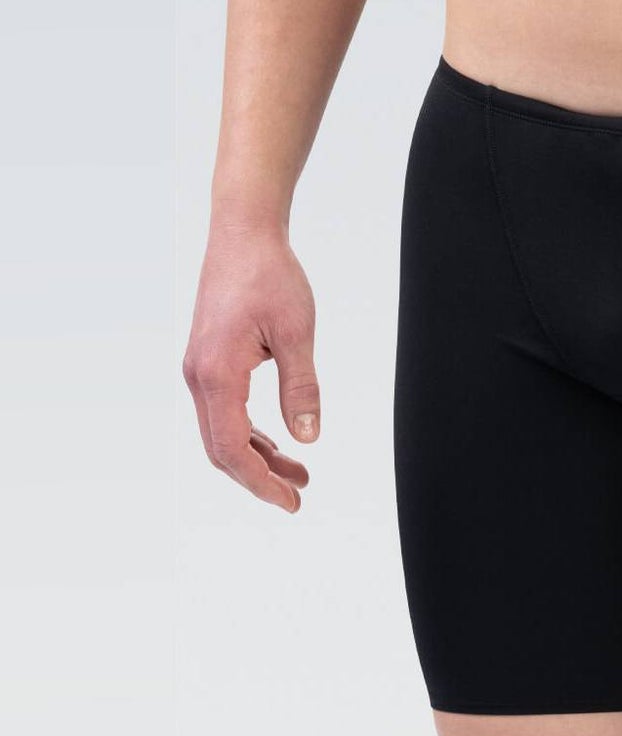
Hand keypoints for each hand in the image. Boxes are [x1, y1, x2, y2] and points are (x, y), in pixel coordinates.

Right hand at [183, 221, 319, 510]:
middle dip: (258, 478)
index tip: (290, 501)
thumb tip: (308, 437)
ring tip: (299, 474)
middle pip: (221, 448)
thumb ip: (302, 388)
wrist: (243, 233)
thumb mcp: (297, 333)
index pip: (232, 448)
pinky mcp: (209, 361)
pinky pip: (224, 411)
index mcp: (217, 374)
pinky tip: (278, 443)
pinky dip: (250, 433)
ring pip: (222, 431)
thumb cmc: (269, 275)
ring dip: (258, 457)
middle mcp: (199, 376)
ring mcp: (200, 369)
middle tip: (297, 498)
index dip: (260, 481)